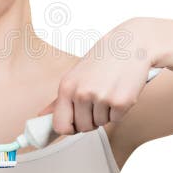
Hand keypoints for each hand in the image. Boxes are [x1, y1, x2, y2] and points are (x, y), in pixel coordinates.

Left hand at [36, 18, 159, 134]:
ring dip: (106, 113)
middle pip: (83, 127)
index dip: (69, 128)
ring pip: (100, 123)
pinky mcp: (121, 102)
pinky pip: (116, 119)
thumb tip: (42, 116)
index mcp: (66, 87)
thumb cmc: (102, 59)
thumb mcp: (76, 75)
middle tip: (98, 99)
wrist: (130, 43)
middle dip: (91, 119)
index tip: (76, 123)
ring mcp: (102, 98)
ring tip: (109, 90)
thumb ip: (61, 99)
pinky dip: (119, 110)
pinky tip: (120, 91)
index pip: (60, 125)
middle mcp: (82, 93)